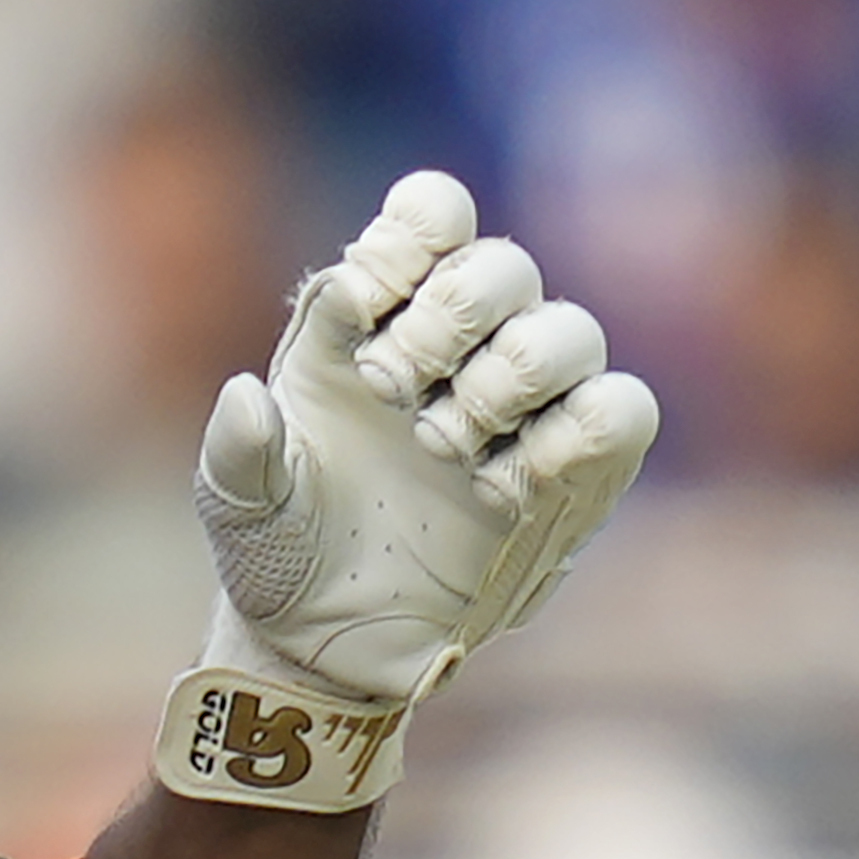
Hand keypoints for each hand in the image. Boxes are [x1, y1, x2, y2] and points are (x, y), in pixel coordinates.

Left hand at [187, 171, 658, 798]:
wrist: (326, 645)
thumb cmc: (280, 552)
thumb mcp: (239, 505)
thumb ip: (237, 451)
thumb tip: (247, 395)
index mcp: (374, 319)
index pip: (432, 213)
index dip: (411, 238)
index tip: (362, 310)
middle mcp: (457, 347)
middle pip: (504, 265)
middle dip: (450, 319)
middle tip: (396, 394)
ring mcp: (520, 407)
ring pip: (570, 332)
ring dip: (506, 383)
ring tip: (443, 447)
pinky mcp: (573, 470)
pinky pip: (621, 412)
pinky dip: (573, 437)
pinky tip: (503, 486)